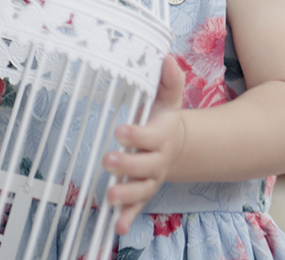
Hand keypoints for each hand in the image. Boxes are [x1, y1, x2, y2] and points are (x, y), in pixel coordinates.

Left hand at [102, 54, 186, 234]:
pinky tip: (117, 227)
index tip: (121, 130)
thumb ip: (169, 80)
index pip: (149, 136)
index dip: (136, 134)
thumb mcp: (169, 99)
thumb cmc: (164, 120)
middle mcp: (157, 160)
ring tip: (109, 196)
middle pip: (145, 166)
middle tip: (108, 160)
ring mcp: (150, 179)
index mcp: (161, 136)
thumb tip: (166, 57)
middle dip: (127, 164)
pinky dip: (128, 217)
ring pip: (141, 189)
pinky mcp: (142, 192)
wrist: (176, 146)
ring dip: (126, 194)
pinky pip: (137, 207)